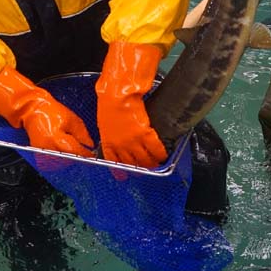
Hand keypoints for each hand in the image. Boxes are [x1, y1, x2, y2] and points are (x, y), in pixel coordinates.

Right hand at [0, 67, 93, 155]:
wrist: (31, 108)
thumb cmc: (50, 111)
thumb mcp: (71, 119)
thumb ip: (82, 133)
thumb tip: (89, 144)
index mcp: (56, 138)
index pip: (75, 151)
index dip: (85, 153)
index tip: (92, 154)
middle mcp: (48, 147)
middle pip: (67, 158)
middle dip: (77, 156)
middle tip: (86, 153)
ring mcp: (42, 150)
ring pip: (60, 160)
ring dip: (69, 158)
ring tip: (77, 152)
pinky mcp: (38, 150)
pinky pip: (52, 157)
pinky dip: (60, 156)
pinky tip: (65, 151)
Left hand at [95, 42, 166, 168]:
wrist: (117, 94)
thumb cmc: (109, 100)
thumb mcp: (106, 118)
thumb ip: (112, 129)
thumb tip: (117, 130)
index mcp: (108, 141)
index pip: (114, 161)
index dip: (120, 169)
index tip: (124, 175)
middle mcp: (120, 145)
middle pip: (132, 163)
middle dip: (139, 168)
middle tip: (147, 169)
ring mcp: (133, 141)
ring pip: (145, 159)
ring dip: (152, 163)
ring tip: (158, 163)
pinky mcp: (145, 134)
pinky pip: (156, 148)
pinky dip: (161, 153)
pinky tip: (164, 155)